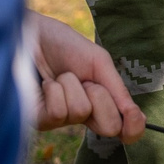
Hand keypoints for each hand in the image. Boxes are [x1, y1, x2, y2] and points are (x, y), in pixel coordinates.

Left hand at [27, 11, 145, 142]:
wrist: (28, 34)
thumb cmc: (62, 45)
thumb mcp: (98, 62)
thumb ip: (117, 89)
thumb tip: (135, 117)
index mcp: (100, 103)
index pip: (123, 129)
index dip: (133, 128)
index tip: (134, 116)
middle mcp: (82, 116)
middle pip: (109, 127)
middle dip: (102, 96)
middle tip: (86, 80)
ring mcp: (60, 121)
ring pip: (82, 113)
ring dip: (72, 85)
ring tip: (60, 75)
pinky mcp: (39, 120)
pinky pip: (59, 112)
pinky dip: (56, 90)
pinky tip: (46, 83)